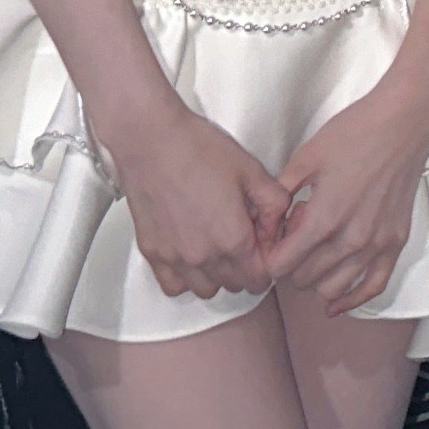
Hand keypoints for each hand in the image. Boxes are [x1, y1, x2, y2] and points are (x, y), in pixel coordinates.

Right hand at [102, 103, 292, 301]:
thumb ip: (274, 202)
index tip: (261, 240)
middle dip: (245, 266)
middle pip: (236, 285)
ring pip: (207, 290)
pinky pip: (174, 286)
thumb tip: (277, 225)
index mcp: (233, 238)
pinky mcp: (152, 253)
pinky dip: (186, 278)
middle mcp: (204, 257)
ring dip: (217, 275)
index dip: (267, 260)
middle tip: (240, 235)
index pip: (260, 277)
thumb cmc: (199, 149)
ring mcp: (175, 259)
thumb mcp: (251, 169)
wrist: (150, 139)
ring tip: (215, 244)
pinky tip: (190, 253)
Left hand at [267, 76, 428, 315]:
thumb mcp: (306, 157)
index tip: (269, 246)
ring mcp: (377, 243)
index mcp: (324, 217)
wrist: (403, 122)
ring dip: (316, 279)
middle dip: (291, 264)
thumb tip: (267, 223)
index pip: (282, 265)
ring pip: (333, 288)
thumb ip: (280, 195)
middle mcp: (351, 239)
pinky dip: (353, 299)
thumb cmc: (356, 132)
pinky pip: (373, 286)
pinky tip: (336, 304)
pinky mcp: (395, 242)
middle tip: (294, 237)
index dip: (269, 258)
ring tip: (314, 253)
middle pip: (304, 279)